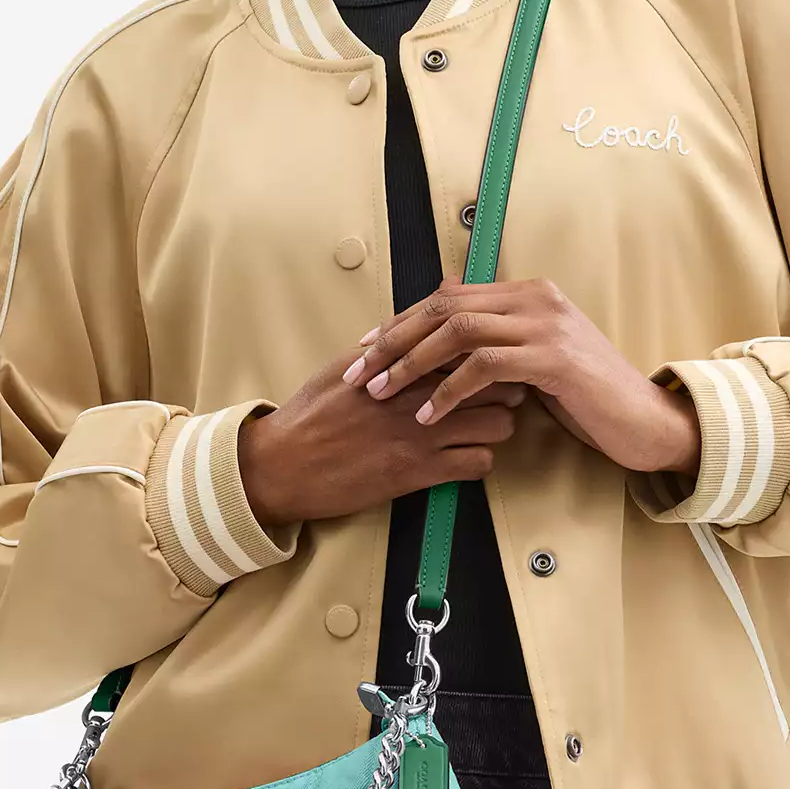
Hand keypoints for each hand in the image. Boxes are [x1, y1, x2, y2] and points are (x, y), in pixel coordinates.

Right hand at [236, 345, 532, 529]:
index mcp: (402, 363)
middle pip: (496, 380)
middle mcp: (419, 393)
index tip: (488, 361)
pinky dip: (479, 461)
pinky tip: (463, 459)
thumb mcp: (345, 365)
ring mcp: (424, 433)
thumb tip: (416, 317)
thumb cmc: (312, 414)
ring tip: (480, 430)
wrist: (284, 465)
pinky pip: (480, 463)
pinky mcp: (422, 472)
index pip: (469, 345)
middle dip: (504, 388)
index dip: (486, 353)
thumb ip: (386, 342)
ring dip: (497, 426)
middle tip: (496, 397)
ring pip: (499, 423)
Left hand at [341, 278, 701, 479]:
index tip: (363, 349)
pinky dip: (449, 390)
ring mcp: (547, 325)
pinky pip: (485, 366)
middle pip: (444, 307)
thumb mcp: (534, 362)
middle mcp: (535, 298)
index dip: (400, 321)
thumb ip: (495, 344)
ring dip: (411, 364)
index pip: (447, 296)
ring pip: (458, 331)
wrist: (645, 422)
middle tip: (358, 372)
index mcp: (527, 293)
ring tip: (381, 393)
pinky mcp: (554, 358)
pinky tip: (427, 415)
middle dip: (393, 340)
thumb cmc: (586, 399)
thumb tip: (440, 337)